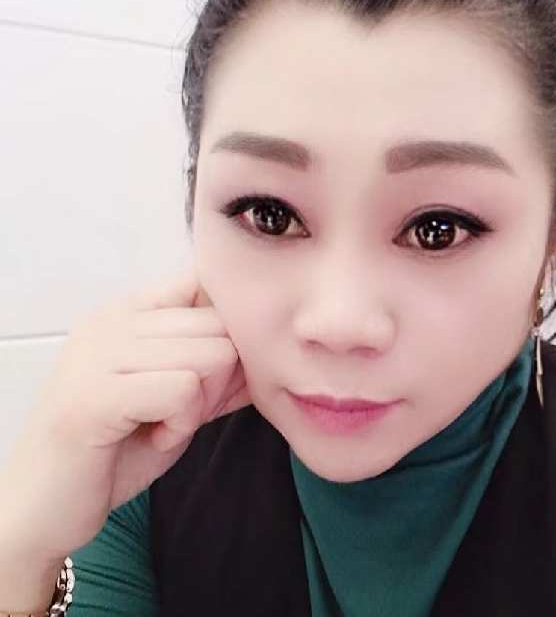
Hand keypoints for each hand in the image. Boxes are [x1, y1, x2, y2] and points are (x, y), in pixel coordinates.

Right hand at [0, 267, 251, 564]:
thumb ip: (216, 368)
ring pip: (211, 353)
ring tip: (161, 425)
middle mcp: (110, 320)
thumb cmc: (112, 453)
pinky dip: (182, 423)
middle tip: (180, 413)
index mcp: (126, 312)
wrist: (44, 512)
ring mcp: (98, 353)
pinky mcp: (95, 393)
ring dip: (200, 404)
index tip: (205, 379)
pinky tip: (152, 437)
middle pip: (220, 322)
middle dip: (218, 378)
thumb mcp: (176, 399)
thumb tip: (272, 350)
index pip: (203, 283)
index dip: (225, 333)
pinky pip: (184, 388)